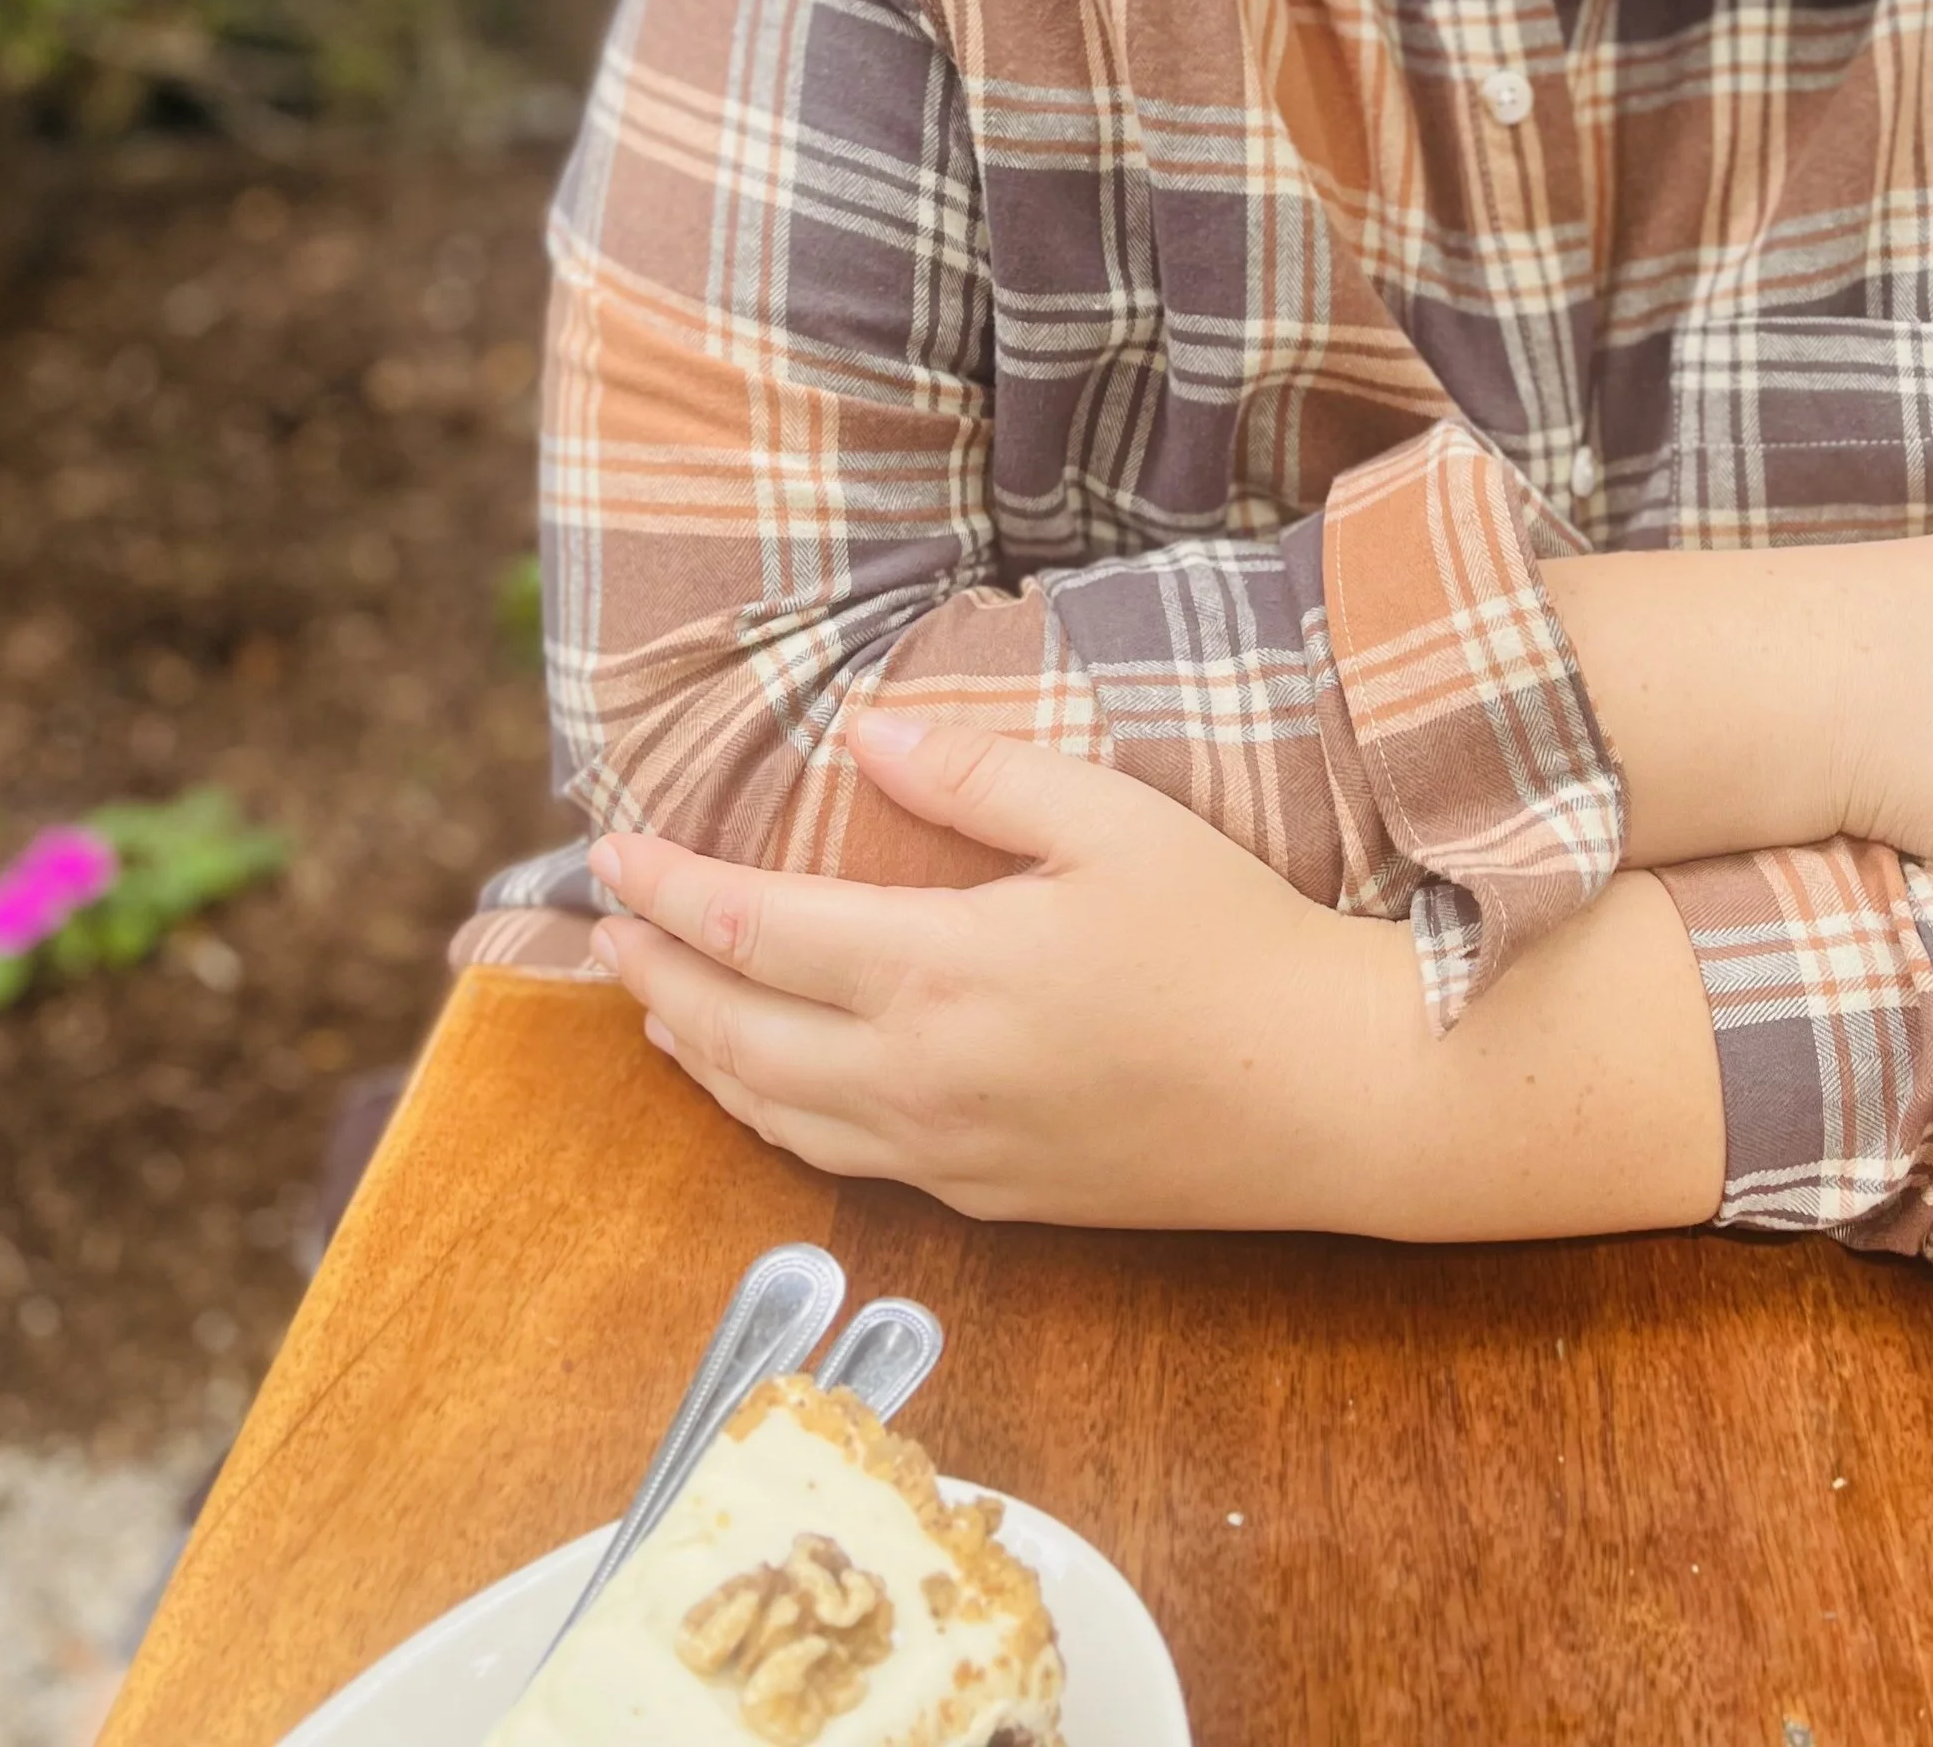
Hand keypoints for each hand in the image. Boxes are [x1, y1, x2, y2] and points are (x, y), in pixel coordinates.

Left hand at [586, 714, 1418, 1228]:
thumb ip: (973, 773)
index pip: (749, 931)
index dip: (665, 892)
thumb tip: (862, 733)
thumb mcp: (1110, 817)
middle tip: (605, 929)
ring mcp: (949, 1154)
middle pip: (734, 1034)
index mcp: (937, 972)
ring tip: (657, 1008)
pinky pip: (841, 1161)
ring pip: (775, 1114)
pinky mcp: (991, 1200)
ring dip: (700, 1054)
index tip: (610, 851)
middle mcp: (918, 1077)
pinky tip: (771, 1087)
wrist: (1327, 1094)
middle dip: (654, 977)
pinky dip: (772, 1115)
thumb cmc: (1228, 938)